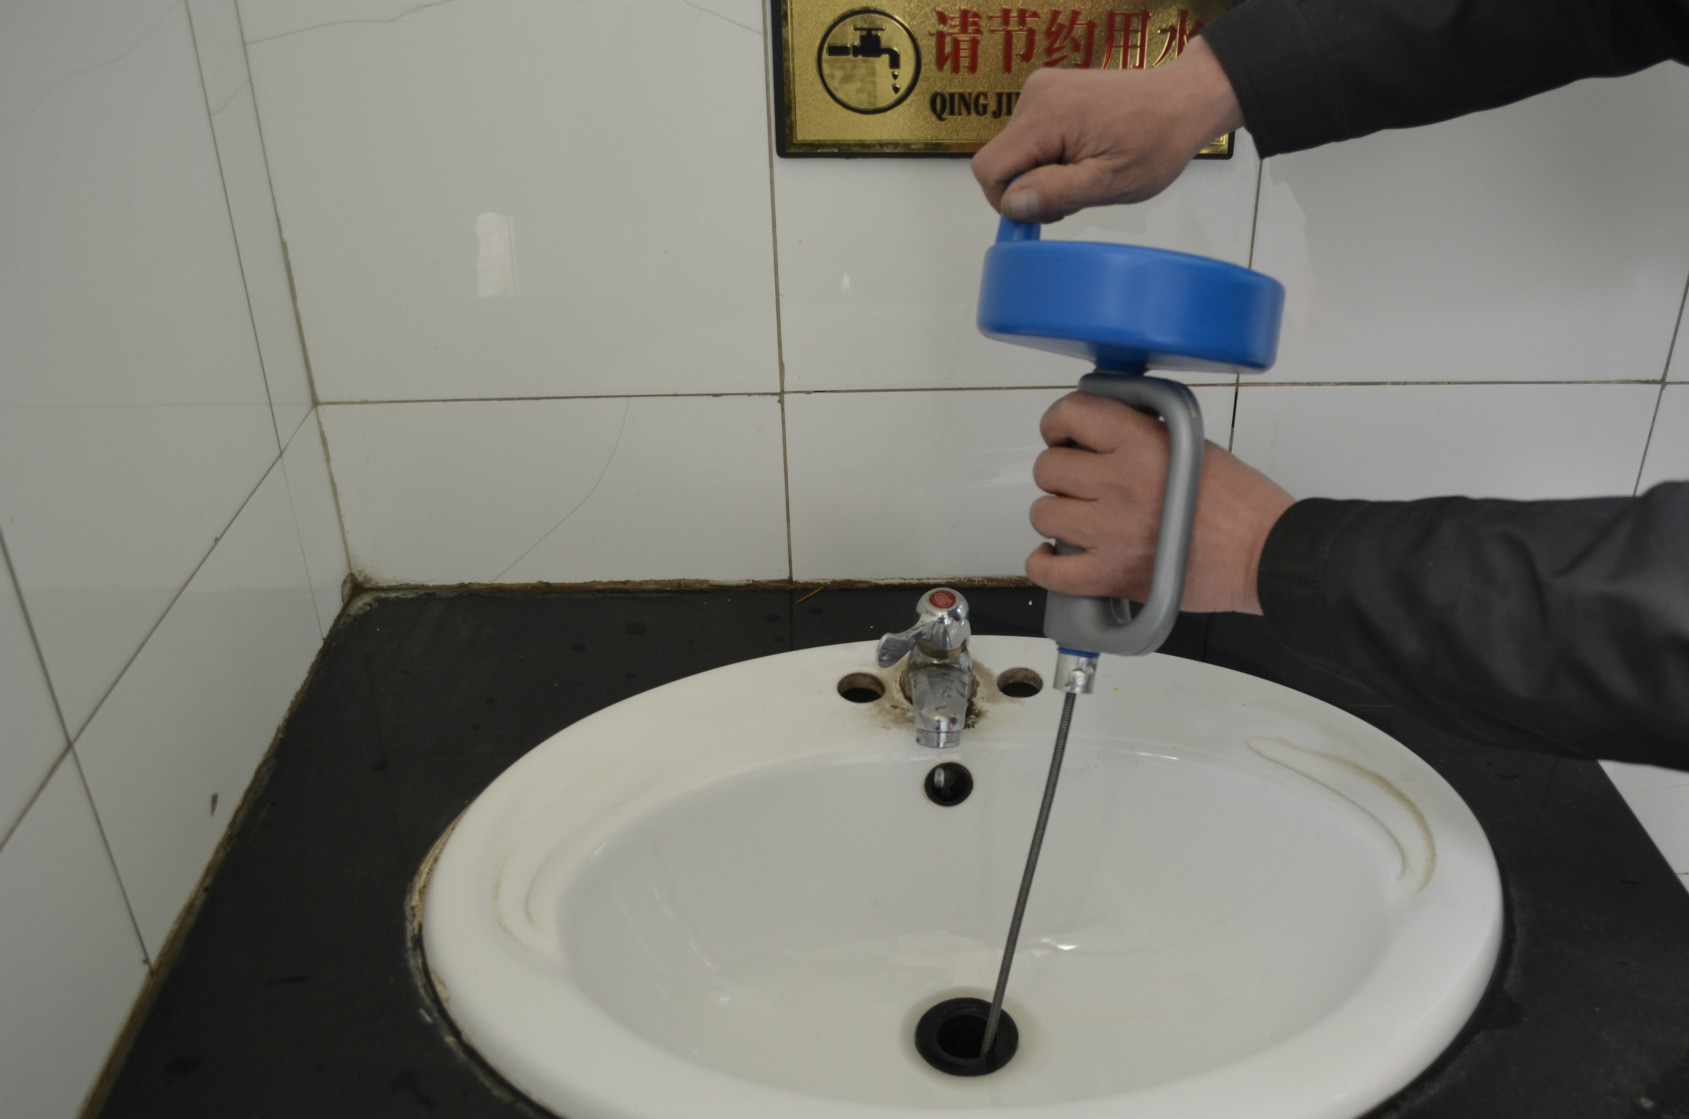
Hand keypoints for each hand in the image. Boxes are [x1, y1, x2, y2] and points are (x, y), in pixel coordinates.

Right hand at [972, 38, 1243, 222]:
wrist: (1183, 100)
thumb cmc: (1157, 141)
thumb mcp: (1110, 181)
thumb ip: (1056, 193)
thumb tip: (1012, 204)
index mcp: (1047, 115)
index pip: (989, 168)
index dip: (1009, 201)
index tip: (1047, 211)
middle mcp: (1036, 94)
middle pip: (1000, 160)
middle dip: (1030, 187)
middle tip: (1075, 194)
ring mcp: (1041, 89)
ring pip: (1014, 151)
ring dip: (1041, 172)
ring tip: (1084, 172)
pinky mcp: (1049, 91)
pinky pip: (1028, 136)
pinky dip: (1047, 155)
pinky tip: (1080, 157)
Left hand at [1027, 392, 1292, 613]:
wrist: (1263, 553)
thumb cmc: (1239, 503)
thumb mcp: (1191, 445)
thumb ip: (1140, 435)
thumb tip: (1096, 434)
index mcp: (1142, 443)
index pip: (1072, 414)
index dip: (1057, 422)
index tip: (1061, 433)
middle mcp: (1120, 483)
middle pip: (1048, 469)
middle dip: (1060, 474)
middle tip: (1079, 482)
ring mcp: (1111, 532)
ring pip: (1044, 515)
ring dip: (1057, 517)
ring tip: (1080, 520)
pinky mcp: (1110, 575)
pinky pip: (1048, 571)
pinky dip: (1044, 564)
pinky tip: (1056, 555)